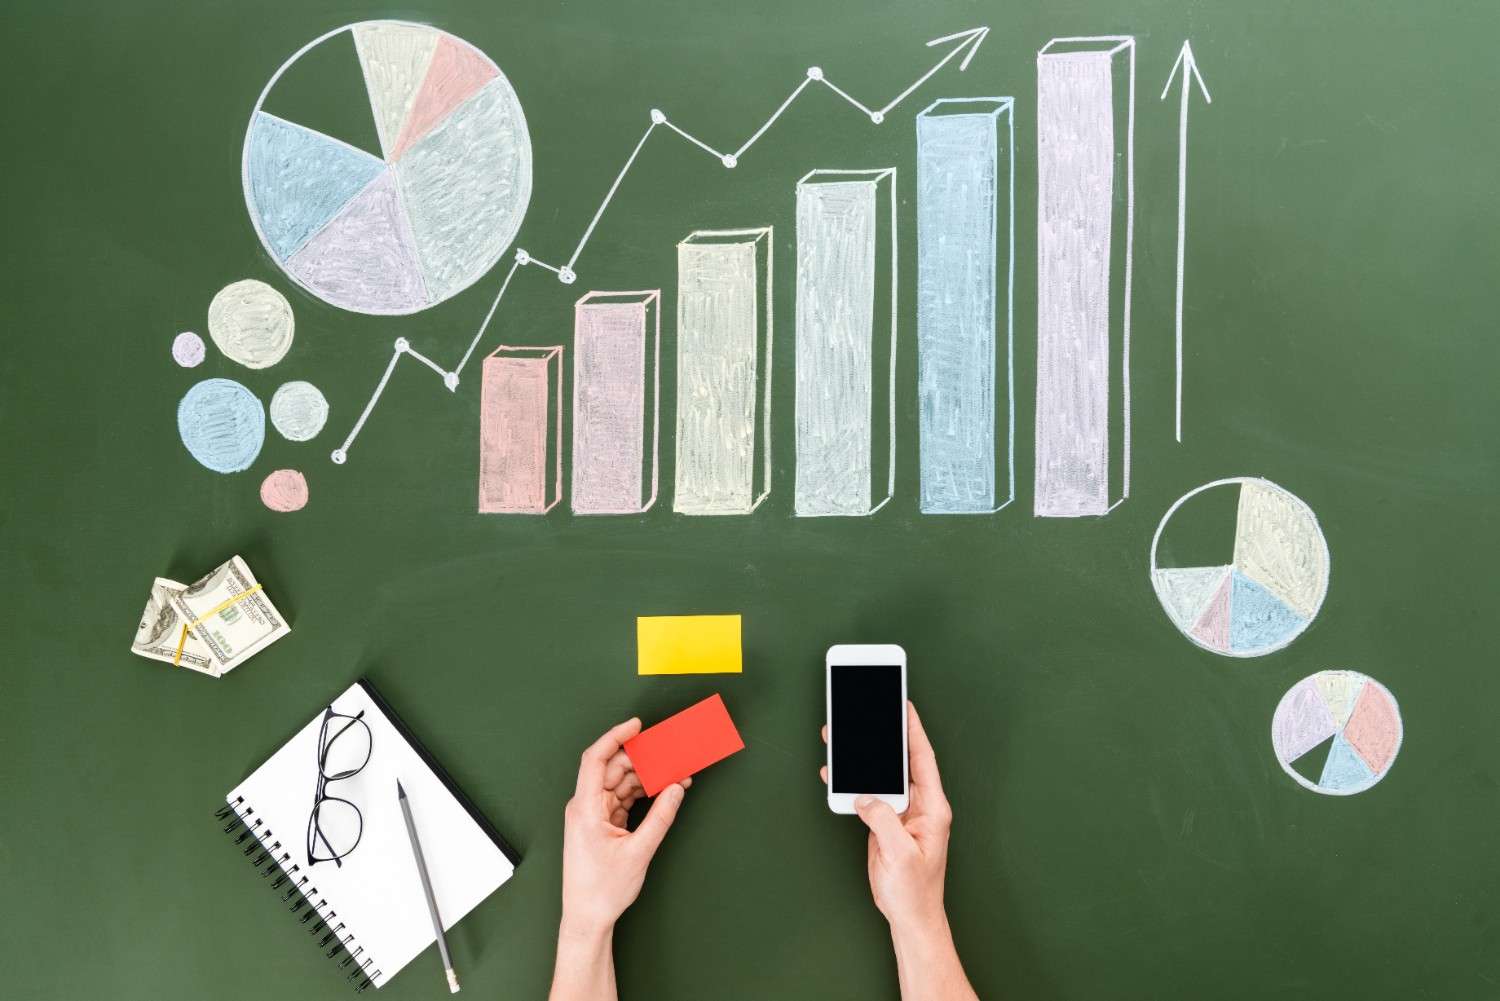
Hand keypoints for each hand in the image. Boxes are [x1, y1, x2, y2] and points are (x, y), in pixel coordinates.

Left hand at [560, 718, 687, 935]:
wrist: (587, 918)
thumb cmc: (601, 890)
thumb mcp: (639, 853)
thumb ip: (661, 818)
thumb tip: (676, 789)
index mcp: (585, 808)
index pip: (596, 759)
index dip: (615, 736)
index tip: (636, 725)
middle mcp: (585, 807)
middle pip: (614, 769)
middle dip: (643, 759)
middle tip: (670, 752)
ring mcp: (592, 815)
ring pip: (620, 783)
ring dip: (647, 778)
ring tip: (675, 774)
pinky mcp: (601, 824)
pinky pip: (622, 799)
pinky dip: (643, 794)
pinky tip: (664, 791)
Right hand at [820, 702, 953, 931]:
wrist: (909, 917)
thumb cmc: (915, 891)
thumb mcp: (900, 853)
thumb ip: (883, 820)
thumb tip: (865, 797)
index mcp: (932, 808)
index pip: (922, 759)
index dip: (914, 731)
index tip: (904, 705)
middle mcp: (918, 807)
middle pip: (899, 762)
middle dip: (883, 737)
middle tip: (867, 713)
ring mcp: (901, 814)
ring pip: (880, 778)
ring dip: (861, 760)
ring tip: (841, 738)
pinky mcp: (884, 824)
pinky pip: (867, 797)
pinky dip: (851, 785)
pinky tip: (835, 775)